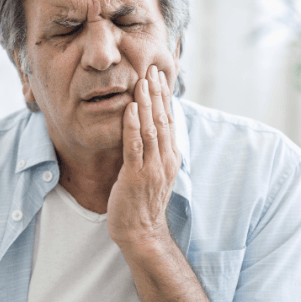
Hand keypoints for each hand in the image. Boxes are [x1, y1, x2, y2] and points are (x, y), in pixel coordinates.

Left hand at [107, 65, 180, 249]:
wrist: (141, 232)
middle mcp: (165, 159)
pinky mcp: (136, 175)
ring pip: (151, 128)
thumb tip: (149, 128)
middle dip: (157, 93)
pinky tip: (129, 108)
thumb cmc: (143, 202)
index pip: (169, 120)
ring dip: (146, 103)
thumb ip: (154, 150)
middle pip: (163, 119)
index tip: (159, 76)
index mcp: (171, 157)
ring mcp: (152, 168)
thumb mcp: (154, 172)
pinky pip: (135, 146)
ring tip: (142, 81)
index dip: (164, 97)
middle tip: (152, 69)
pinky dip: (132, 125)